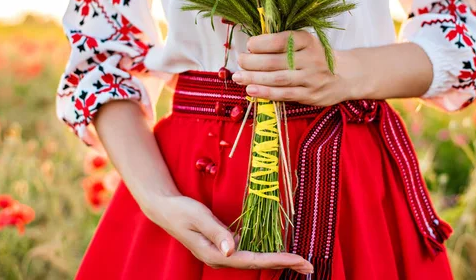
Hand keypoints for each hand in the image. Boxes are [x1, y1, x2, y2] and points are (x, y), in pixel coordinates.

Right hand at [145, 195, 313, 273]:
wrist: (165, 209)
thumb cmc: (181, 211)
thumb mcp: (198, 217)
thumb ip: (216, 232)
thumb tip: (233, 249)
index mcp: (216, 254)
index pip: (253, 260)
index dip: (277, 259)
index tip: (298, 259)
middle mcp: (221, 258)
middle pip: (258, 264)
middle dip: (284, 264)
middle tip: (309, 266)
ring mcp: (222, 254)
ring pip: (255, 260)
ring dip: (278, 261)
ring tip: (301, 263)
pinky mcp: (223, 247)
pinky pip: (249, 254)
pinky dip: (266, 254)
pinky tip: (278, 254)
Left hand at [233, 30, 355, 105]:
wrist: (346, 75)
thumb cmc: (317, 56)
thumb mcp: (306, 43)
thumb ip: (283, 43)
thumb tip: (252, 46)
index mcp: (308, 41)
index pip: (282, 40)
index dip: (262, 43)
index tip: (249, 45)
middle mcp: (311, 58)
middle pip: (276, 61)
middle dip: (253, 61)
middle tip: (240, 61)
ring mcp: (311, 78)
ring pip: (278, 79)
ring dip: (255, 78)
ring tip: (238, 77)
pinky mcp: (310, 95)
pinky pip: (284, 94)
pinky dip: (266, 93)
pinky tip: (251, 90)